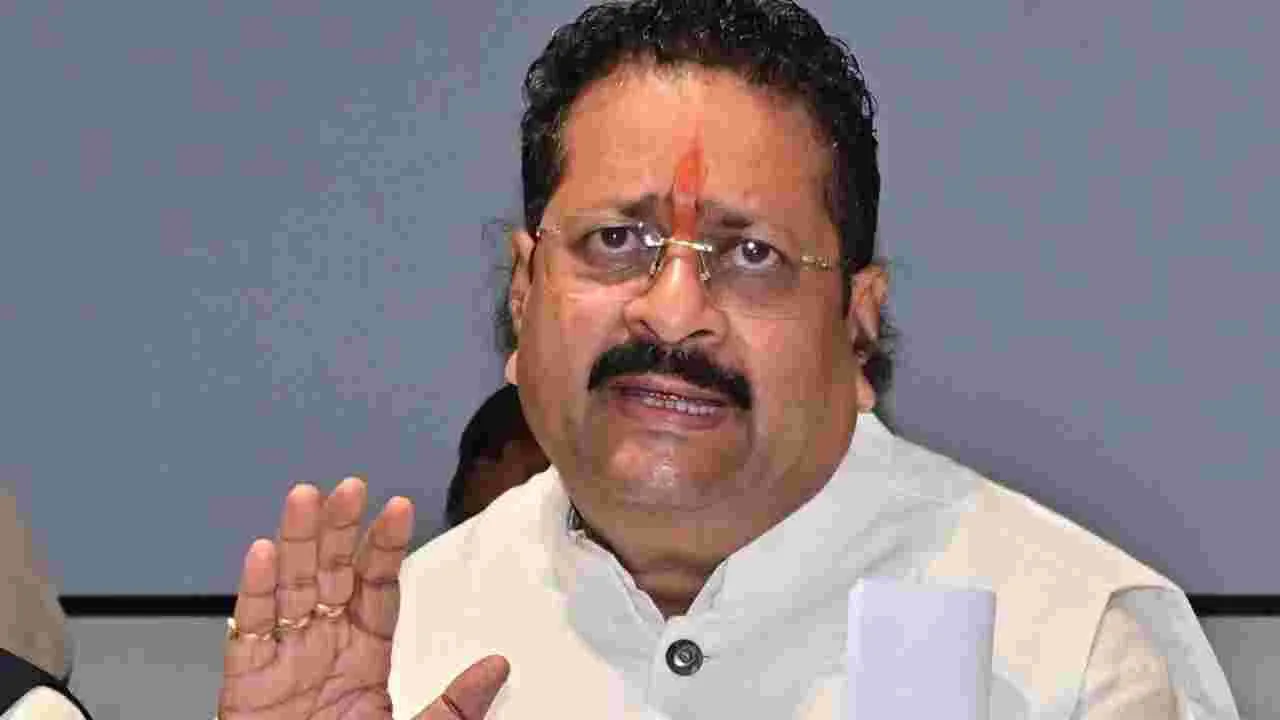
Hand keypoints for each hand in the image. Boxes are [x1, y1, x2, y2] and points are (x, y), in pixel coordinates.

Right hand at [217, 478, 508, 718]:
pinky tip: (262, 552)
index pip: (376, 588)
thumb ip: (453, 704)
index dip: (384, 548)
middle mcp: (321, 647)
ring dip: (294, 541)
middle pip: (328, 575)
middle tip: (348, 486)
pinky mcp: (245, 683)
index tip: (399, 507)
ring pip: (287, 588)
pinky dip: (253, 591)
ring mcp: (282, 661)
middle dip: (337, 529)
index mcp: (363, 656)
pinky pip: (248, 632)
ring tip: (305, 497)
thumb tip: (499, 666)